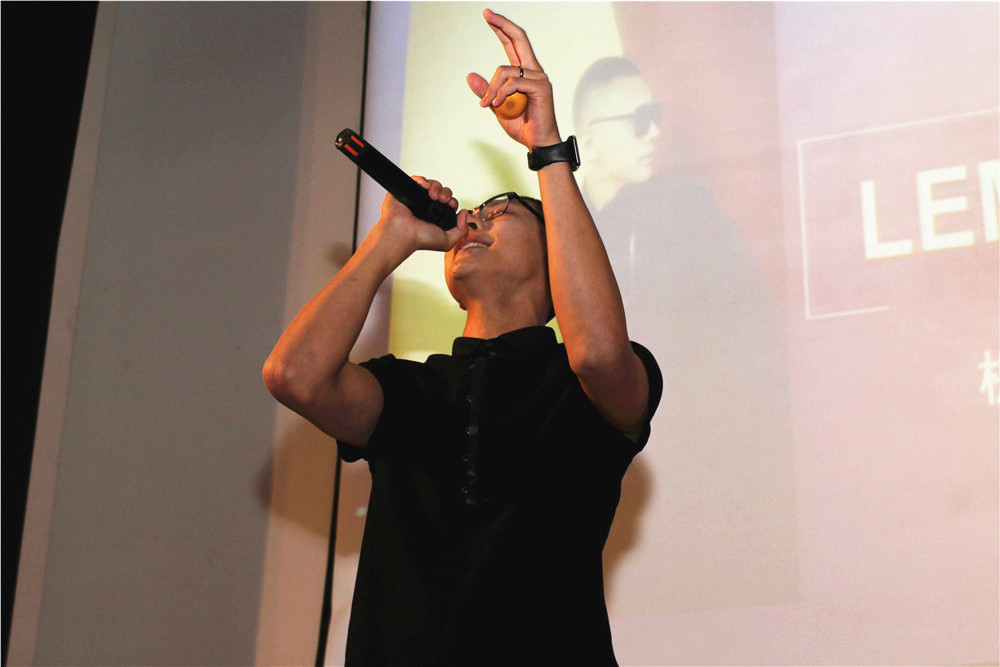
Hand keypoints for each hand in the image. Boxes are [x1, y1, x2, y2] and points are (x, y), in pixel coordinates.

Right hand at [376, 177, 468, 254]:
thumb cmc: (420, 239)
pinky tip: (425, 187)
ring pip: (432, 185)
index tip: (450, 205)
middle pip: (443, 192)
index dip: (452, 201)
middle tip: (442, 200)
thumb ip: (462, 230)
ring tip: (433, 195)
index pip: (449, 202)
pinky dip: (423, 180)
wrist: (402, 233)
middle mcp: (427, 207)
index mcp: (436, 216)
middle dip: (446, 193)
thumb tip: (463, 213)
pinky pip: (417, 179)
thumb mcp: (448, 241)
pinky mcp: (406, 191)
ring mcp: (417, 198)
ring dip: (437, 187)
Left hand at [466, 9, 560, 148]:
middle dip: (502, 25)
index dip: (502, 28)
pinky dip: (500, 94)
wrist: (537, 143)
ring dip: (491, 88)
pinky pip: (512, 83)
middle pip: (519, 39)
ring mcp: (539, 78)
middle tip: (486, 14)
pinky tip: (497, 105)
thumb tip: (469, 75)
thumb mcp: (497, 107)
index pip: (514, 44)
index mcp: (525, 72)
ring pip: (505, 70)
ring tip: (487, 104)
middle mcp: (534, 71)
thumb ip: (487, 91)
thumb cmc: (522, 126)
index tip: (488, 16)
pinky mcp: (541, 87)